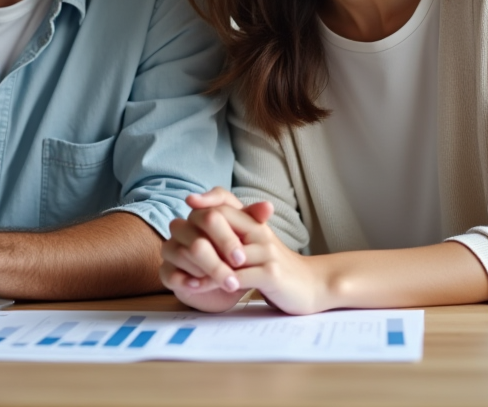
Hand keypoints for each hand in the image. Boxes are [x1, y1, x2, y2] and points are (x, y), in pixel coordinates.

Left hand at [160, 188, 328, 314]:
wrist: (312, 286)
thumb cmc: (276, 268)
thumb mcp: (256, 246)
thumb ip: (235, 233)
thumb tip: (204, 219)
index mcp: (256, 223)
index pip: (227, 201)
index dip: (207, 200)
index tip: (188, 203)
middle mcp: (261, 232)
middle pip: (222, 221)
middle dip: (196, 233)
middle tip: (175, 247)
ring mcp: (266, 252)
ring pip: (225, 252)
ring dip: (200, 263)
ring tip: (180, 271)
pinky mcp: (271, 274)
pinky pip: (237, 276)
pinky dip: (214, 282)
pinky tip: (198, 287)